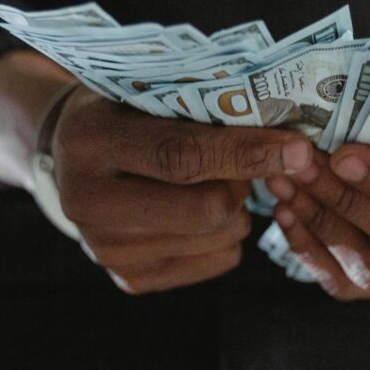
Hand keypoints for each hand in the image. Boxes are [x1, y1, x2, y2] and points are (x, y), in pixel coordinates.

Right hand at [50, 88, 311, 293]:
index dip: (246, 153)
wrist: (71, 155)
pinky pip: (218, 260)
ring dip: (237, 206)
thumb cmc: (125, 109)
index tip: (297, 149)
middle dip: (244, 182)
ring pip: (220, 236)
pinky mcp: (129, 279)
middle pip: (206, 208)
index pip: (181, 156)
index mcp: (91, 142)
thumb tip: (285, 136)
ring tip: (215, 180)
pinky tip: (203, 209)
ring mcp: (106, 249)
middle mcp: (88, 203)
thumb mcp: (147, 89)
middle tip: (246, 160)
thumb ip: (201, 104)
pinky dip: (227, 233)